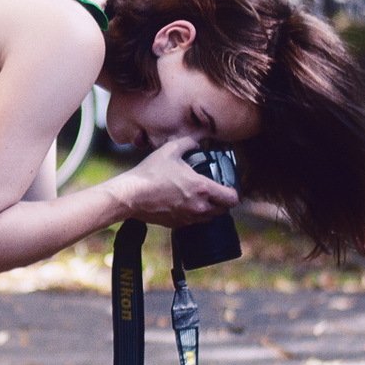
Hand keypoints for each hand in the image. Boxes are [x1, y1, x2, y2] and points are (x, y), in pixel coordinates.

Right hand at [108, 136, 238, 226]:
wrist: (130, 195)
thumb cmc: (149, 173)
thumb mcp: (170, 150)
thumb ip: (188, 142)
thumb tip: (197, 139)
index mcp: (202, 189)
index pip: (232, 198)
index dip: (234, 192)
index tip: (229, 186)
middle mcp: (199, 206)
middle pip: (224, 210)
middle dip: (222, 201)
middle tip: (216, 191)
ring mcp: (188, 217)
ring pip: (209, 218)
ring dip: (209, 209)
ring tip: (200, 197)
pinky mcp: (177, 224)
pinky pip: (193, 222)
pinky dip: (194, 214)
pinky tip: (184, 203)